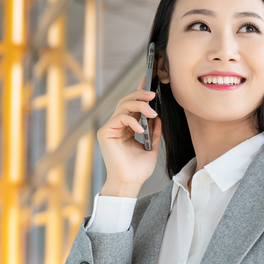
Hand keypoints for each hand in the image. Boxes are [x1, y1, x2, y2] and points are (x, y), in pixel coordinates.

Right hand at [97, 77, 161, 195]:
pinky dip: (132, 120)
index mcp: (126, 127)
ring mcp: (109, 128)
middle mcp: (116, 125)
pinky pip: (119, 118)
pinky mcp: (105, 132)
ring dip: (139, 105)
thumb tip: (158, 117)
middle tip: (153, 94)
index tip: (149, 80)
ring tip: (152, 112)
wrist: (129, 183)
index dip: (140, 92)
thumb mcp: (152, 147)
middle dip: (140, 95)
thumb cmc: (138, 169)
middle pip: (126, 101)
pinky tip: (141, 128)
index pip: (132, 105)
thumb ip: (154, 132)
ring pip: (123, 105)